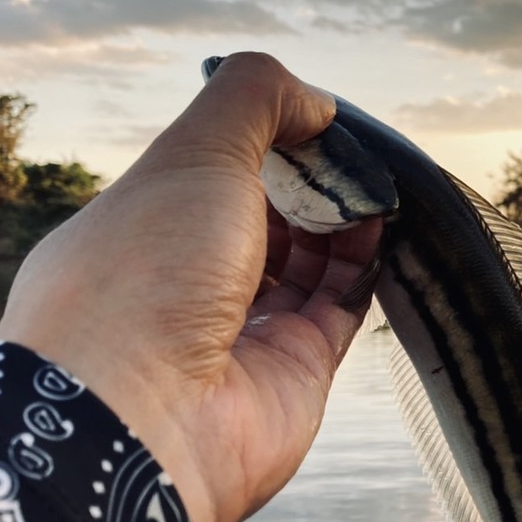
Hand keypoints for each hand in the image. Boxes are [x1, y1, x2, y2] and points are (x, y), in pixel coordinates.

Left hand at [0, 53, 382, 521]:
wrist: (145, 421)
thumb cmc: (145, 277)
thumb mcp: (194, 152)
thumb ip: (254, 101)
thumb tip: (314, 104)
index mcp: (142, 231)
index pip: (210, 175)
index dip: (260, 143)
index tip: (305, 119)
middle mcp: (187, 285)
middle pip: (262, 219)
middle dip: (307, 181)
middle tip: (345, 156)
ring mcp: (241, 333)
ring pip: (305, 263)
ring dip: (341, 218)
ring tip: (370, 183)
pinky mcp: (294, 373)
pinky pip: (339, 306)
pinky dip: (363, 263)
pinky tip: (380, 223)